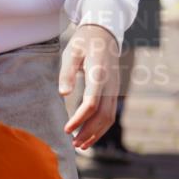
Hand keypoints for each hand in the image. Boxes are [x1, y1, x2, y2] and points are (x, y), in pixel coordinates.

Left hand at [60, 25, 119, 148]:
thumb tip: (63, 94)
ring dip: (96, 134)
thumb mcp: (71, 51)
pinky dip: (101, 127)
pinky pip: (110, 113)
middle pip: (103, 115)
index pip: (92, 103)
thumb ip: (67, 72)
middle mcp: (110, 84)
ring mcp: (115, 88)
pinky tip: (89, 135)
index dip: (79, 119)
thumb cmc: (84, 41)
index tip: (66, 129)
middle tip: (72, 144)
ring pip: (109, 117)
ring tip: (80, 145)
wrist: (105, 33)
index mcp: (99, 74)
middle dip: (88, 132)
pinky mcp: (114, 91)